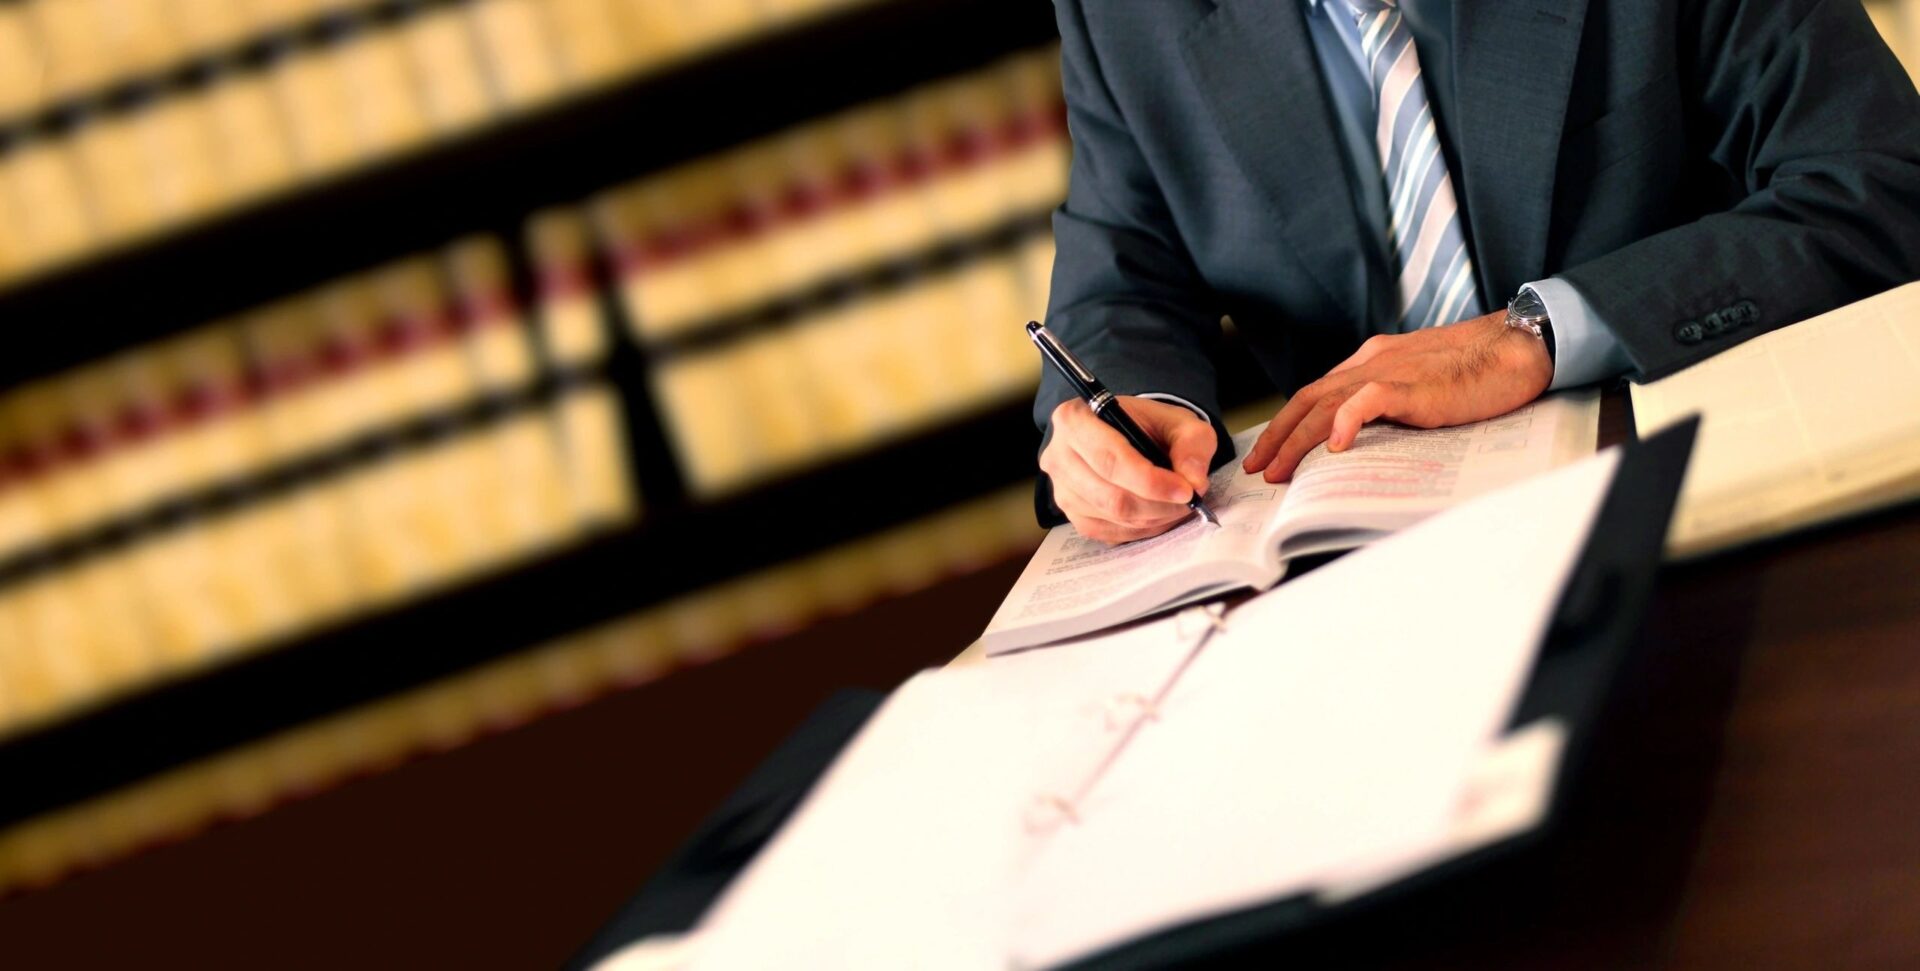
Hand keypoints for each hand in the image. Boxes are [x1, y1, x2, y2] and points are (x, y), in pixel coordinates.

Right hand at [1040, 396, 1216, 544]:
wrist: (1127, 435)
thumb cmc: (1149, 425)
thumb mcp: (1178, 421)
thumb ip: (1192, 444)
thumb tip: (1194, 481)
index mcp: (1075, 419)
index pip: (1110, 458)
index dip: (1150, 481)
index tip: (1186, 490)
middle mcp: (1058, 456)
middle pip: (1111, 495)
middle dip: (1158, 504)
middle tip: (1189, 500)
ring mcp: (1061, 490)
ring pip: (1112, 517)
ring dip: (1154, 517)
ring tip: (1177, 505)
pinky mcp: (1072, 516)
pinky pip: (1110, 532)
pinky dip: (1142, 528)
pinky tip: (1158, 513)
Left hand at [1243, 311, 1552, 481]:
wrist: (1514, 349)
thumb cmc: (1474, 371)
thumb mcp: (1417, 384)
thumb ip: (1387, 401)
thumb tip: (1360, 434)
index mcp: (1370, 362)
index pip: (1316, 393)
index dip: (1288, 423)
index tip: (1269, 452)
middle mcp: (1370, 363)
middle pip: (1309, 399)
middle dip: (1279, 435)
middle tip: (1259, 469)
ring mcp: (1389, 372)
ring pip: (1328, 404)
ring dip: (1298, 439)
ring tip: (1280, 470)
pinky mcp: (1413, 385)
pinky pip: (1369, 400)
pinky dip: (1346, 421)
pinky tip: (1335, 445)